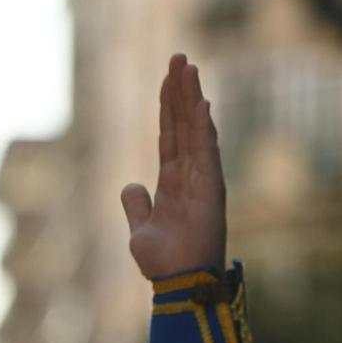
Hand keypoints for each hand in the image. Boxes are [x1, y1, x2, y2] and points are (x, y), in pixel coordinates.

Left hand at [121, 54, 226, 278]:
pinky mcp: (211, 190)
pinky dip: (203, 129)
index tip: (167, 78)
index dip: (168, 106)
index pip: (169, 135)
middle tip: (178, 57)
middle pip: (183, 124)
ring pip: (196, 131)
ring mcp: (202, 180)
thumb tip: (130, 186)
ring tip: (188, 67)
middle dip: (180, 91)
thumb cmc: (163, 263)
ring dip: (191, 99)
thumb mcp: (139, 231)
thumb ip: (135, 206)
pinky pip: (207, 153)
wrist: (178, 285)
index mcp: (172, 182)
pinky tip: (201, 104)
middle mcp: (189, 175)